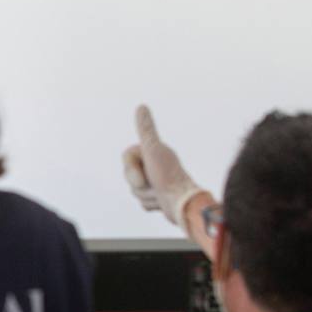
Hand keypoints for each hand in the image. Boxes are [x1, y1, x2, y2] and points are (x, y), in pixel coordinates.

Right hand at [122, 105, 208, 235]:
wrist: (183, 205)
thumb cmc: (168, 177)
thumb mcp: (153, 150)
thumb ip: (145, 129)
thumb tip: (141, 106)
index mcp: (155, 152)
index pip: (128, 157)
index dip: (131, 168)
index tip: (145, 172)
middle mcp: (157, 166)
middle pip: (129, 175)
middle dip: (139, 184)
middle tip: (153, 185)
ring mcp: (159, 183)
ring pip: (136, 191)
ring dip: (146, 195)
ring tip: (160, 194)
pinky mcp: (160, 199)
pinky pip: (144, 203)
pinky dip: (151, 204)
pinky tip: (163, 202)